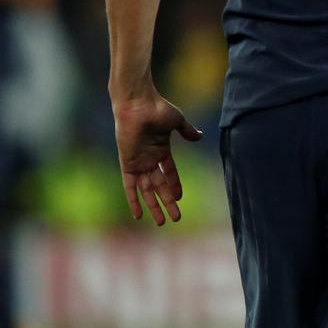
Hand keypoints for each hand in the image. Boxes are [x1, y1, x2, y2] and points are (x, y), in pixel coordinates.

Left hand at [113, 92, 202, 224]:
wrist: (138, 105)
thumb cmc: (157, 109)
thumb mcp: (177, 121)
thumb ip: (187, 131)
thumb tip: (199, 136)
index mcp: (161, 149)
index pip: (169, 172)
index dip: (175, 185)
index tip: (180, 198)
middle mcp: (149, 159)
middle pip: (159, 186)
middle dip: (168, 202)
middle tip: (176, 218)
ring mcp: (138, 163)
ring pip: (147, 191)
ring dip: (154, 206)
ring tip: (161, 222)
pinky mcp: (128, 164)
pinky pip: (130, 187)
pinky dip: (133, 200)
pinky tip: (138, 215)